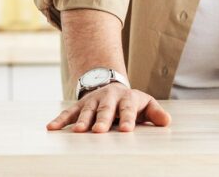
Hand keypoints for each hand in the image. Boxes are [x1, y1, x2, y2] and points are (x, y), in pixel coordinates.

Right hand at [46, 82, 170, 132]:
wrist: (111, 86)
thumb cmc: (131, 102)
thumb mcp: (145, 104)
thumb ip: (155, 113)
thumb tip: (167, 122)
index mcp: (126, 99)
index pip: (127, 109)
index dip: (127, 119)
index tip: (126, 129)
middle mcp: (108, 99)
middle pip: (105, 109)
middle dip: (102, 120)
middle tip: (99, 131)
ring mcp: (92, 102)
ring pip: (86, 111)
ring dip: (82, 121)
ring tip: (78, 132)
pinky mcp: (79, 106)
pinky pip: (68, 113)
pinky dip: (59, 120)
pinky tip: (51, 128)